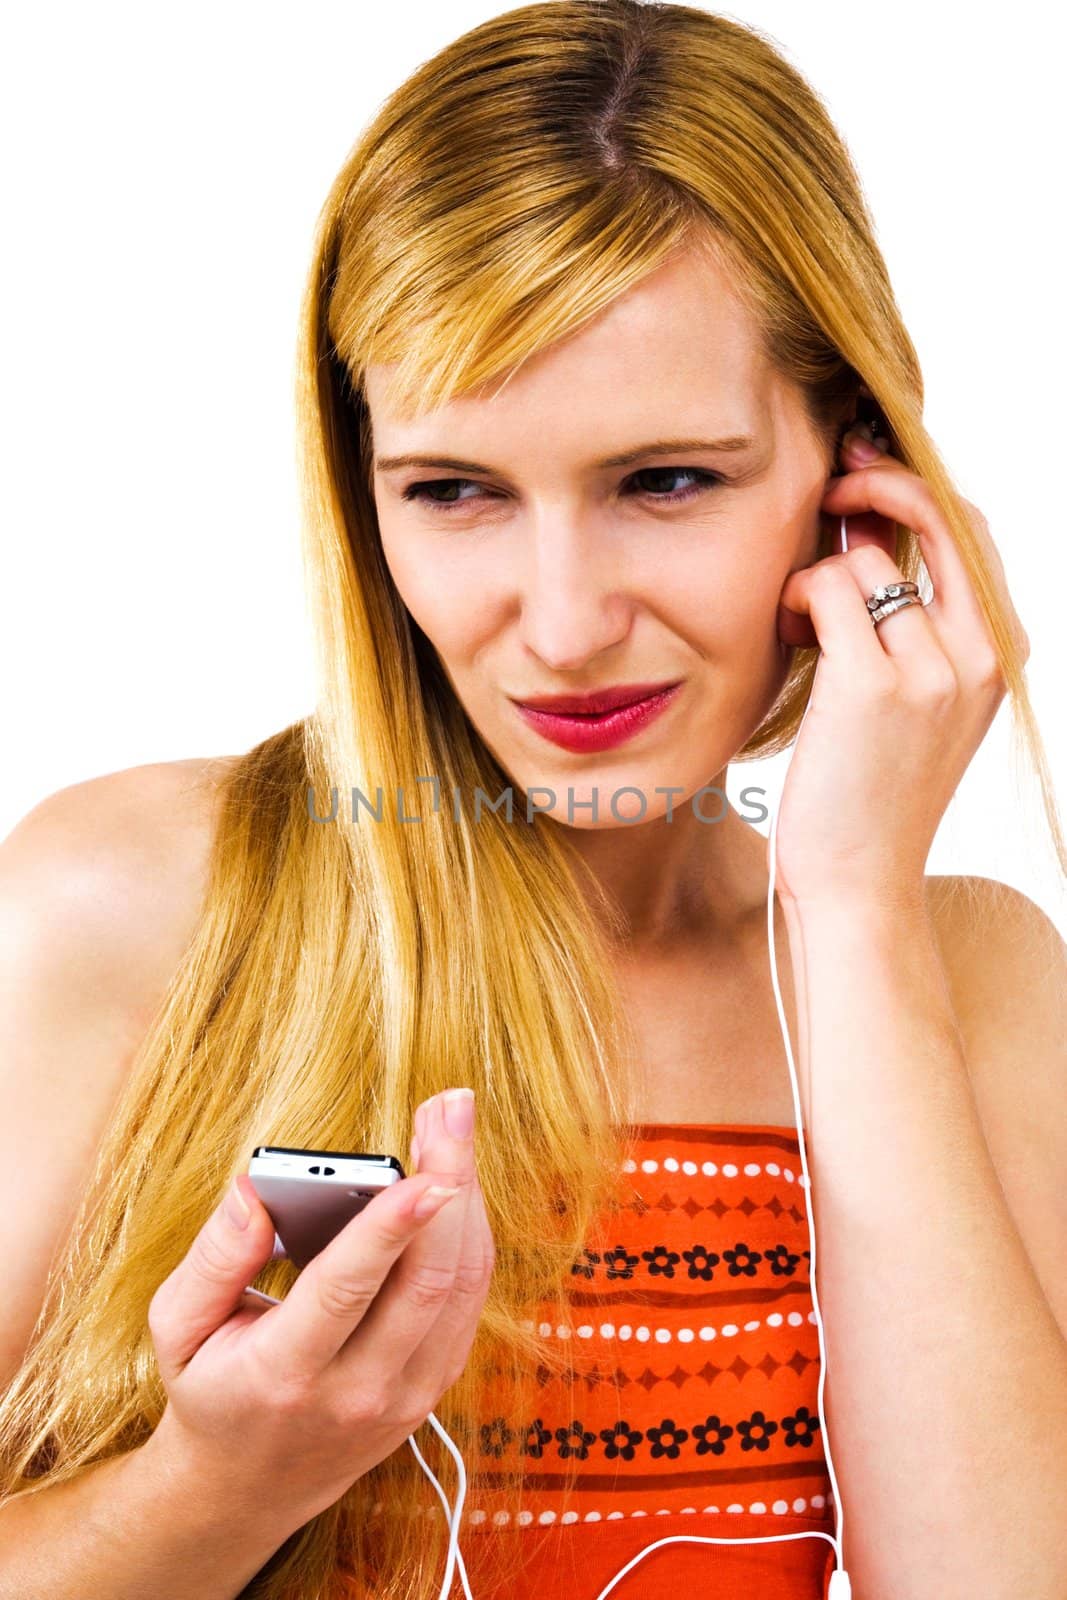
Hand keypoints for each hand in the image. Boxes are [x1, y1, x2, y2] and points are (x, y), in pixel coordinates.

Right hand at [145, 1090, 493, 1534]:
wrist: (247, 1491)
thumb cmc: (211, 1388)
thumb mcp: (178, 1329)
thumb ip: (214, 1256)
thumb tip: (256, 1188)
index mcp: (284, 1375)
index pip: (347, 1291)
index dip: (390, 1228)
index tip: (423, 1173)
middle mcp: (357, 1391)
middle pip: (426, 1281)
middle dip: (450, 1183)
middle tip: (450, 1107)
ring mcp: (406, 1396)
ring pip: (461, 1288)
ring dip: (468, 1199)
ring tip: (454, 1126)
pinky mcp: (433, 1389)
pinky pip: (469, 1302)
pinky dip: (470, 1234)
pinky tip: (457, 1181)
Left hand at [772, 428, 1029, 908]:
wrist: (859, 883)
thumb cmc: (871, 791)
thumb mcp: (915, 700)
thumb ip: (907, 618)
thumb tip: (867, 525)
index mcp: (1003, 653)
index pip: (972, 529)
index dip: (917, 483)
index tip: (864, 464)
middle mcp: (982, 653)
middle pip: (940, 515)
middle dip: (876, 482)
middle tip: (828, 484)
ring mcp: (933, 668)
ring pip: (865, 559)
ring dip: (816, 574)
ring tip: (796, 622)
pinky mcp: (874, 685)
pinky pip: (828, 588)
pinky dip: (797, 596)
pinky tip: (786, 628)